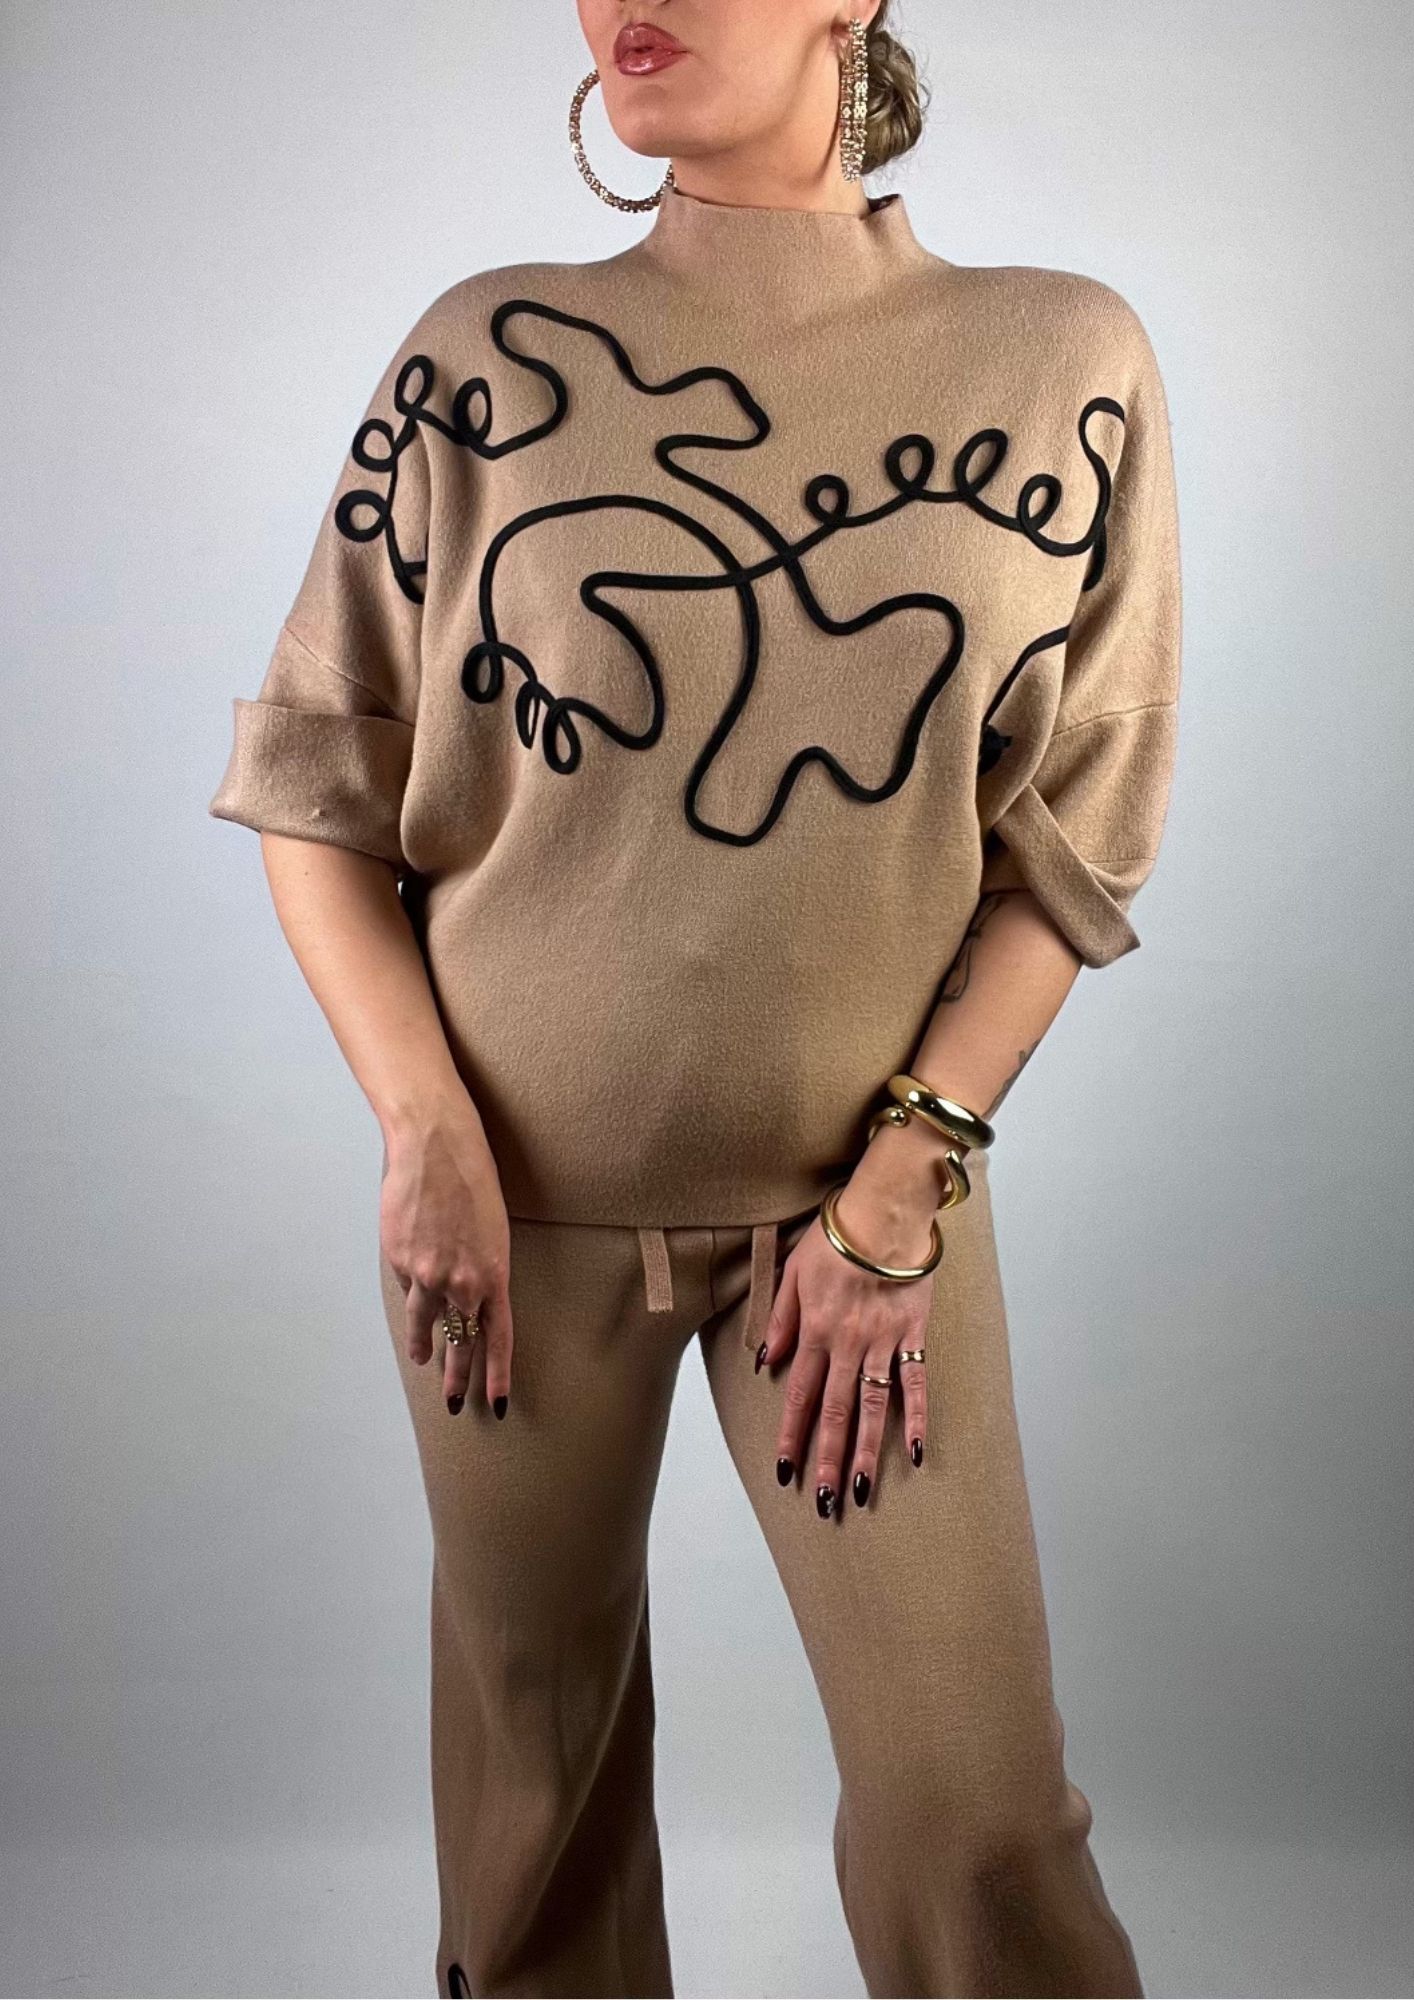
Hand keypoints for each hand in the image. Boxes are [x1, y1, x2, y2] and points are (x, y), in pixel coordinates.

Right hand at [379, 1097, 513, 1418]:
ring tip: (423, 1360)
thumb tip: (458, 1297)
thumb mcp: (492, 1229)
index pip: (499, 1337)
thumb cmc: (472, 1179)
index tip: (499, 1401)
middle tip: (456, 1403)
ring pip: (425, 1323)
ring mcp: (426, 1275)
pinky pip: (407, 1285)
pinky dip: (412, 1289)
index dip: (498, 1372)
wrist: (435, 1147)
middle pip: (461, 1342)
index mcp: (493, 1274)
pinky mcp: (399, 1261)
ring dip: (424, 1344)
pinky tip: (413, 1286)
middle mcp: (461, 1282)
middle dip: (459, 1377)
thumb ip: (478, 1269)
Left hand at [759, 1175, 936, 1514]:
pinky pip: (915, 1384)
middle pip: (834, 1412)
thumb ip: (780, 1318)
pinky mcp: (913, 1335)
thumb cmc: (837, 1234)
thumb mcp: (792, 1271)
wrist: (886, 1210)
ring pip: (871, 1408)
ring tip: (859, 1491)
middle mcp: (847, 1344)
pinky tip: (914, 1452)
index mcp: (815, 1330)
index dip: (792, 1436)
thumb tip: (765, 1361)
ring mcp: (883, 1343)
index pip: (799, 1395)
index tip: (785, 1472)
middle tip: (823, 1502)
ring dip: (864, 1451)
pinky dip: (916, 1418)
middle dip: (826, 1460)